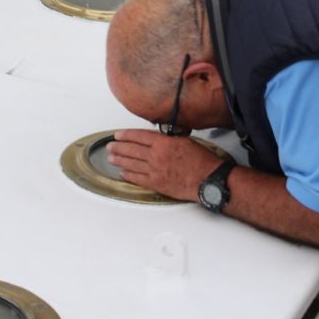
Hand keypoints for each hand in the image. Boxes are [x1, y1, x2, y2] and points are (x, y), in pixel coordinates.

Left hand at [106, 130, 220, 201]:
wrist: (207, 179)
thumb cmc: (201, 161)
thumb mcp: (185, 141)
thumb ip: (169, 140)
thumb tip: (158, 139)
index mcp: (164, 143)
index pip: (139, 136)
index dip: (126, 135)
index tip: (118, 135)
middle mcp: (156, 156)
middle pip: (132, 150)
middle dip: (119, 147)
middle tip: (110, 146)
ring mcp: (155, 171)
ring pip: (131, 164)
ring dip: (119, 161)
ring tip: (111, 158)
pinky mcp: (156, 184)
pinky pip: (137, 179)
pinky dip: (128, 176)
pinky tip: (122, 173)